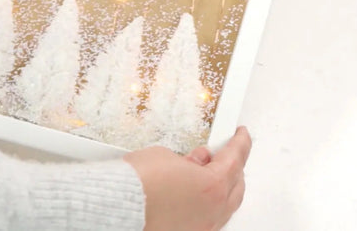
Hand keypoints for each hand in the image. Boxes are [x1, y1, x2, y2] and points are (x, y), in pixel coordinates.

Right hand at [124, 127, 251, 230]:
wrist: (114, 208)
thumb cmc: (136, 184)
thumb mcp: (165, 156)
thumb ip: (188, 159)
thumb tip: (195, 163)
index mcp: (214, 186)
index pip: (235, 158)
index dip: (240, 142)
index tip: (242, 135)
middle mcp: (212, 211)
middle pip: (236, 186)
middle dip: (234, 168)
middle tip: (227, 154)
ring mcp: (201, 228)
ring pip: (224, 207)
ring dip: (222, 190)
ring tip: (210, 176)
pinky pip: (208, 220)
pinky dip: (208, 207)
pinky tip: (197, 199)